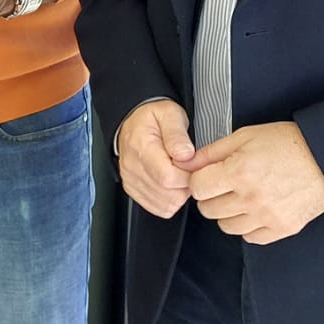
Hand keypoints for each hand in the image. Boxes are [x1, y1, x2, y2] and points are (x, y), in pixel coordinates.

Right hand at [114, 99, 196, 218]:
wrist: (133, 120)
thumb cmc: (153, 117)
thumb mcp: (170, 114)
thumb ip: (177, 134)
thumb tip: (186, 155)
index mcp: (140, 147)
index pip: (168, 178)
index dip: (188, 175)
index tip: (193, 164)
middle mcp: (132, 167)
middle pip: (168, 195)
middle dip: (186, 186)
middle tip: (188, 168)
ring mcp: (131, 181)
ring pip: (165, 205)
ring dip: (179, 194)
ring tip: (179, 174)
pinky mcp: (133, 190)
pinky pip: (158, 208)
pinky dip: (170, 201)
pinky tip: (172, 185)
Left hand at [186, 120, 323, 243]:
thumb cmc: (287, 143)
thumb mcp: (245, 136)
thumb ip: (212, 152)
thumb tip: (186, 164)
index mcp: (239, 172)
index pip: (198, 188)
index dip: (200, 180)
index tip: (208, 176)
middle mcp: (251, 198)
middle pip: (208, 210)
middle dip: (212, 196)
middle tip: (225, 185)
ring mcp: (267, 216)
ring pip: (226, 227)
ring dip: (228, 213)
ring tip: (242, 196)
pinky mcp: (282, 228)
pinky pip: (250, 238)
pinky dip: (249, 226)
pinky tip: (256, 209)